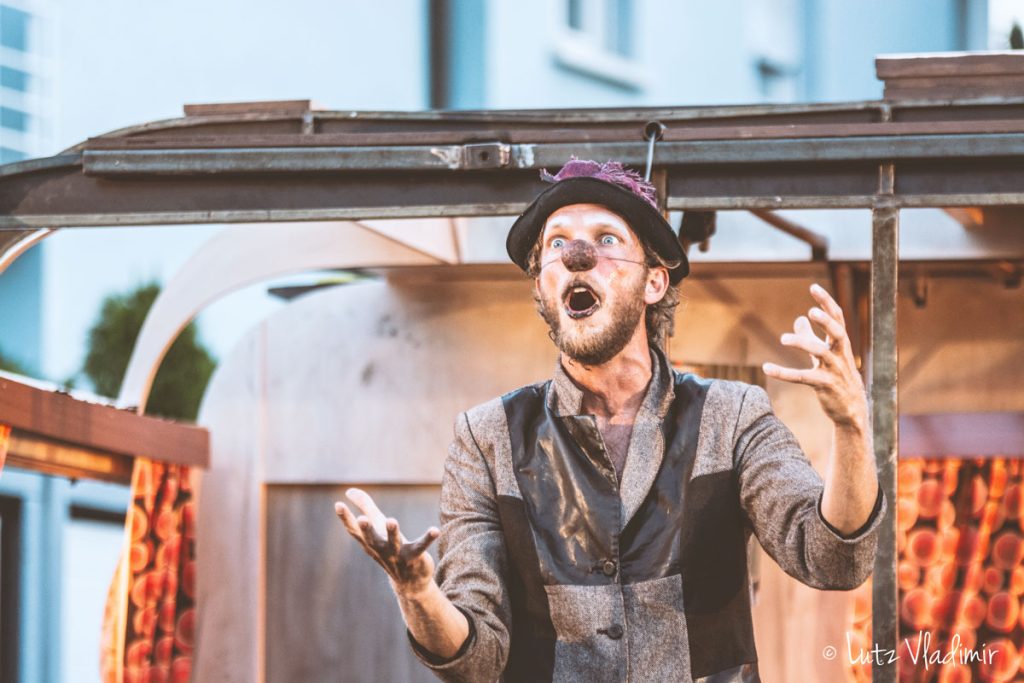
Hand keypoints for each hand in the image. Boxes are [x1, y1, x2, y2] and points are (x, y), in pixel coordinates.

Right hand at [334, 488, 439, 595]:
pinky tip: (435, 530)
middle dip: (367, 530)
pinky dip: (428, 538)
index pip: (355, 530)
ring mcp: (397, 555)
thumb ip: (365, 506)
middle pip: (372, 539)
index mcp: (370, 542)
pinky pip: (421, 547)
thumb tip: (349, 491)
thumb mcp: (376, 525)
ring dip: (392, 533)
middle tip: (362, 519)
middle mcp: (381, 549)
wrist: (409, 581)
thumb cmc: (389, 547)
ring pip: (394, 543)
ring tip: (392, 520)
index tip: (338, 505)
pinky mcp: (415, 557)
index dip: (346, 518)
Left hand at [762, 283, 867, 429]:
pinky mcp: (824, 385)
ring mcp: (834, 370)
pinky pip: (803, 377)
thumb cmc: (838, 377)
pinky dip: (784, 372)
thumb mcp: (824, 355)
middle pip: (838, 332)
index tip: (813, 287)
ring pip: (821, 353)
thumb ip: (811, 336)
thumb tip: (799, 318)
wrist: (852, 410)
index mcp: (841, 344)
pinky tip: (767, 368)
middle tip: (812, 312)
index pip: (837, 318)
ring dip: (803, 344)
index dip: (826, 302)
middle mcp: (841, 354)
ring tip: (783, 339)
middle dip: (826, 321)